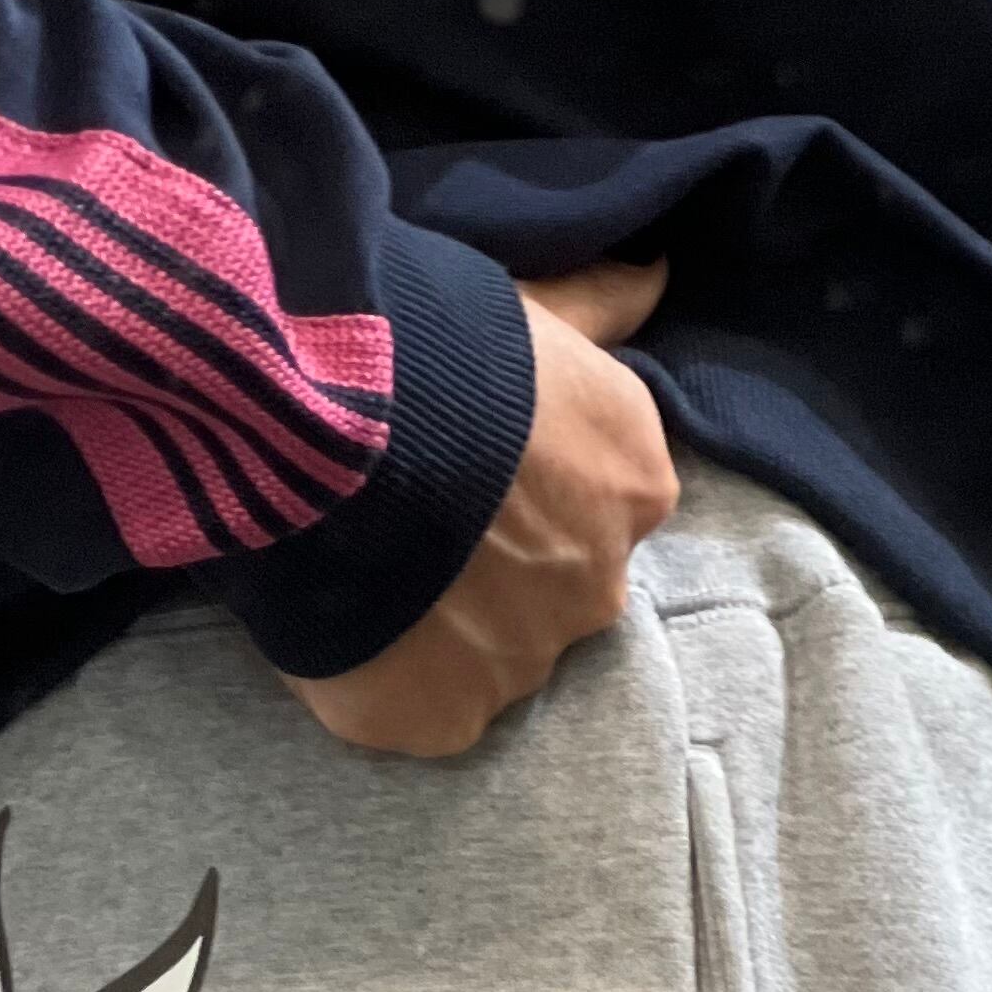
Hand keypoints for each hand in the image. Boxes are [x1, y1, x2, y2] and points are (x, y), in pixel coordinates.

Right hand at [281, 261, 678, 759]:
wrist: (332, 422)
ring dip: (439, 629)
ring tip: (365, 571)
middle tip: (415, 522)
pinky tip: (344, 625)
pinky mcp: (443, 718)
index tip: (476, 472)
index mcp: (633, 487)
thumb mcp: (528, 303)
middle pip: (551, 593)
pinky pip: (420, 711)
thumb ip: (599, 305)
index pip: (603, 508)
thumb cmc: (437, 345)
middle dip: (496, 570)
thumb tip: (659, 273)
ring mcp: (522, 665)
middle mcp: (599, 589)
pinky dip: (386, 682)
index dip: (535, 493)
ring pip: (486, 659)